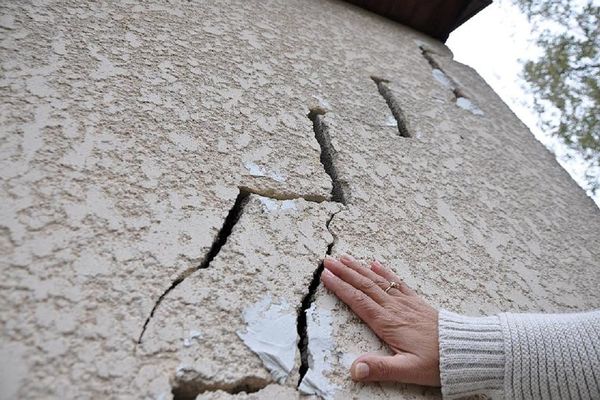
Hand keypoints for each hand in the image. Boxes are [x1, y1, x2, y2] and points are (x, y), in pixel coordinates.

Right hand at [320, 255, 439, 385]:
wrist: (465, 350)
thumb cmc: (438, 361)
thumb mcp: (407, 370)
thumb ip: (380, 368)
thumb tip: (355, 369)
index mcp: (388, 323)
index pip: (358, 301)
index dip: (340, 288)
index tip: (325, 277)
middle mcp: (394, 308)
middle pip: (364, 286)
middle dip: (344, 272)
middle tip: (327, 261)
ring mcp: (405, 302)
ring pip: (377, 281)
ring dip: (358, 268)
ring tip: (344, 258)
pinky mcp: (415, 302)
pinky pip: (396, 282)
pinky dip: (384, 271)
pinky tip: (375, 263)